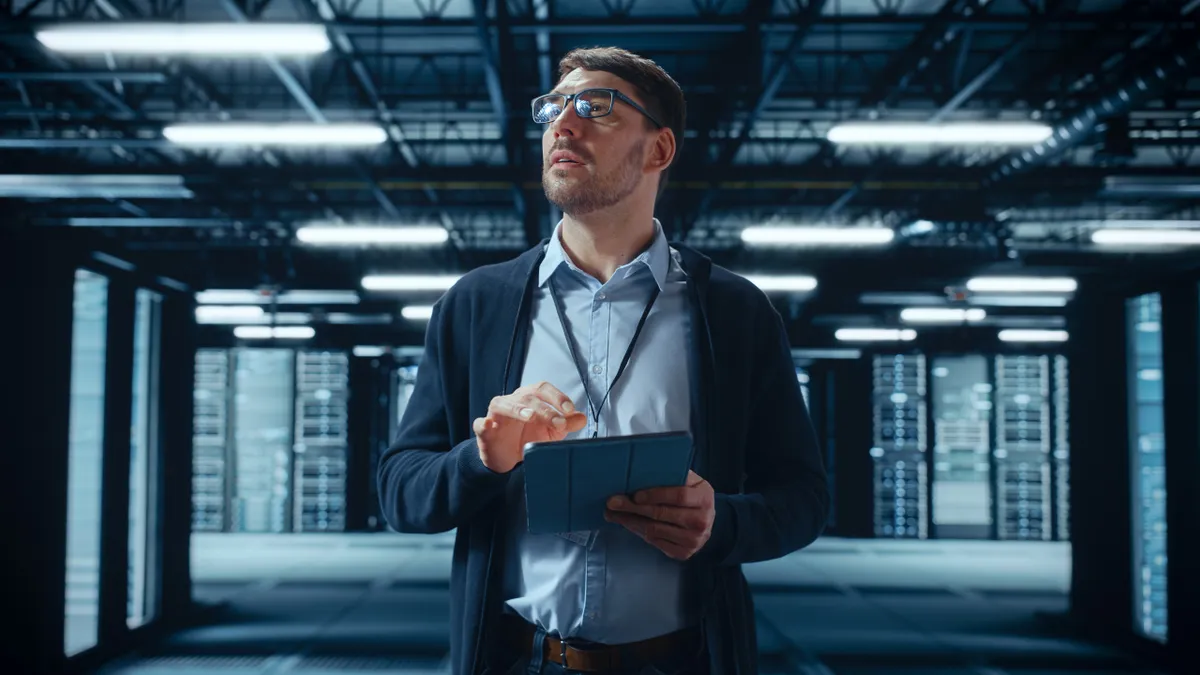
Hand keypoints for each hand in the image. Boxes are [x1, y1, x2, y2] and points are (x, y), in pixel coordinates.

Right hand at [472, 381, 587, 473]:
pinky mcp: (484, 429)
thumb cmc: (529, 438)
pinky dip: (484, 423)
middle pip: (528, 396)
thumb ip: (567, 424)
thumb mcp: (552, 432)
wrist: (508, 459)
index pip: (543, 389)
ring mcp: (496, 414)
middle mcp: (513, 401)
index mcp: (530, 398)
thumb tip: (582, 417)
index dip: (557, 396)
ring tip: (530, 416)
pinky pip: (481, 423)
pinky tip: (488, 424)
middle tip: (559, 424)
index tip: (569, 410)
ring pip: (504, 404)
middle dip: (545, 409)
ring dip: (518, 409)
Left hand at [604, 470, 713, 560]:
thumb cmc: (691, 494)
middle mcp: (702, 521)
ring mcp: (694, 540)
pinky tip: (627, 523)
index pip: (679, 496)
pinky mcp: (684, 553)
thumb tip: (638, 471)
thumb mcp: (688, 480)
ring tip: (613, 513)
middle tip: (613, 503)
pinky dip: (638, 532)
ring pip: (655, 530)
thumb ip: (671, 475)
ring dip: (630, 521)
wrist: (706, 518)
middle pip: (662, 514)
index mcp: (705, 497)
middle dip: (633, 508)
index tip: (635, 494)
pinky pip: (655, 542)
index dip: (655, 495)